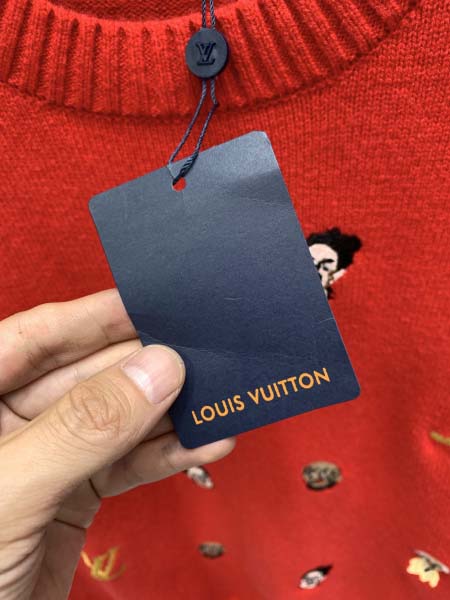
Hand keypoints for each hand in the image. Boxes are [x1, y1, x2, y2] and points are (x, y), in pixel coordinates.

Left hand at [0, 289, 234, 599]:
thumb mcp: (9, 490)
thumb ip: (82, 428)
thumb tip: (159, 369)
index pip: (35, 338)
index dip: (93, 315)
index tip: (152, 300)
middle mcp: (10, 421)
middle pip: (87, 376)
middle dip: (145, 365)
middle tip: (203, 349)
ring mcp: (47, 460)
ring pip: (116, 421)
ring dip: (168, 412)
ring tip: (220, 395)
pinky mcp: (74, 498)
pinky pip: (126, 465)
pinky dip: (167, 456)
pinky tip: (208, 442)